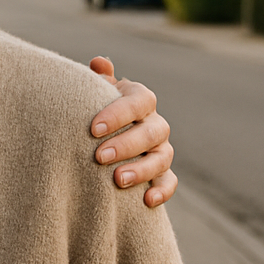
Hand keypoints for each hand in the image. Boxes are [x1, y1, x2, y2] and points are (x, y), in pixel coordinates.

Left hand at [88, 56, 176, 208]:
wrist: (100, 134)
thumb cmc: (95, 109)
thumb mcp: (95, 92)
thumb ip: (98, 79)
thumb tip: (99, 62)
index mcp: (140, 100)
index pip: (137, 102)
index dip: (118, 114)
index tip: (93, 129)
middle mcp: (155, 123)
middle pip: (150, 132)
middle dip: (126, 145)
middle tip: (99, 156)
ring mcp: (161, 148)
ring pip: (162, 157)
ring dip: (142, 169)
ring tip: (118, 180)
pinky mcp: (162, 172)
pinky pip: (170, 181)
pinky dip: (162, 191)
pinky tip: (146, 201)